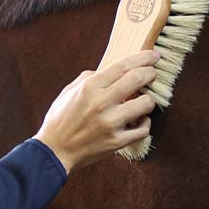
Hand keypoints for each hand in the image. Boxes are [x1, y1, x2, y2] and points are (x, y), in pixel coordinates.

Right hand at [34, 50, 159, 173]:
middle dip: (150, 74)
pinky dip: (144, 124)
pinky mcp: (116, 142)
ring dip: (147, 101)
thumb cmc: (59, 121)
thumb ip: (88, 78)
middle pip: (138, 79)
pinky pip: (143, 130)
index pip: (123, 66)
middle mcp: (101, 103)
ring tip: (141, 102)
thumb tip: (107, 72)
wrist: (54, 151)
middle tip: (152, 75)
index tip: (153, 56)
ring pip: (146, 104)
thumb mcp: (68, 92)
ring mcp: (110, 123)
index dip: (143, 58)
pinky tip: (138, 121)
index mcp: (89, 87)